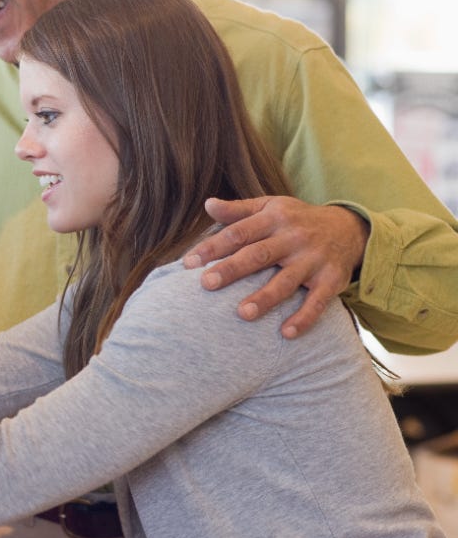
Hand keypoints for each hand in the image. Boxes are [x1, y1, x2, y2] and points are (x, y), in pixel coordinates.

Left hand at [181, 196, 367, 337]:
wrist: (349, 228)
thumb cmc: (295, 219)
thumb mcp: (269, 206)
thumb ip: (238, 210)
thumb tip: (207, 204)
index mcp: (274, 218)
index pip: (238, 232)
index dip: (213, 247)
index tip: (188, 263)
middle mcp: (294, 238)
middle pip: (258, 255)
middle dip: (232, 269)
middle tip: (207, 284)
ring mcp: (313, 260)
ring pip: (286, 281)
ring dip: (265, 298)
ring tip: (242, 313)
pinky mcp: (332, 280)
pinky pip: (318, 302)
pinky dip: (304, 318)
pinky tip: (286, 333)